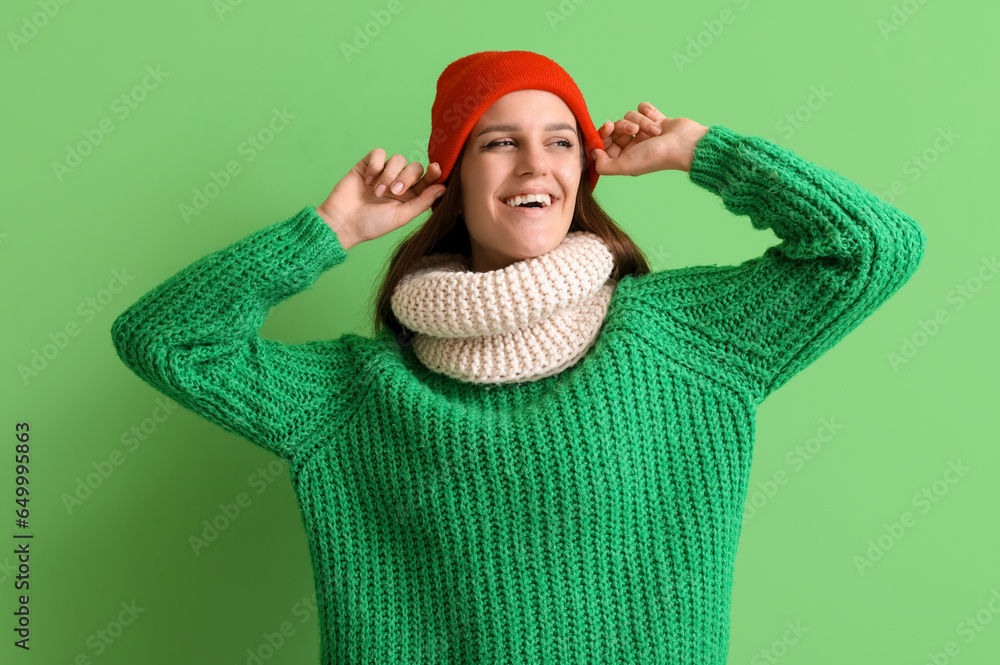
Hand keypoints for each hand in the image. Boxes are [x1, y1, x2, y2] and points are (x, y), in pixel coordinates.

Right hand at [315, 149, 446, 249]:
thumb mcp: (401, 216)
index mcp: (410, 197)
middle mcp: (398, 183)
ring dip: (389, 174)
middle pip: (414, 167)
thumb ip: (423, 202)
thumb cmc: (372, 224)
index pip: (427, 180)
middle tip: (394, 191)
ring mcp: (383, 173)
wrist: (343, 222)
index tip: (435, 169)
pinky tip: (368, 180)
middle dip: (406, 177)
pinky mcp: (367, 165)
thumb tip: (443, 188)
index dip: (434, 173)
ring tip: (377, 191)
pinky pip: (379, 153)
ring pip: (398, 159)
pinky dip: (376, 165)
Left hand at [591, 102, 709, 174]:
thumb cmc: (656, 157)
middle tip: (634, 130)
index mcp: (625, 158)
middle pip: (617, 127)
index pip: (605, 143)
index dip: (604, 134)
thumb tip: (593, 153)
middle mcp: (633, 146)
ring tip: (654, 130)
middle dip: (625, 126)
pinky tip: (657, 118)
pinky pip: (643, 108)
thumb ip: (604, 166)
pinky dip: (649, 111)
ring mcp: (645, 132)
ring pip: (630, 116)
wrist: (684, 144)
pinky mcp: (656, 120)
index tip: (609, 127)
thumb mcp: (624, 166)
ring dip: (642, 121)